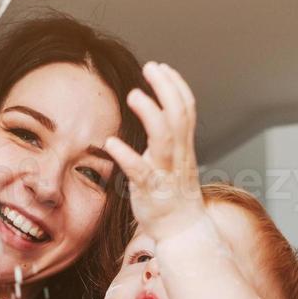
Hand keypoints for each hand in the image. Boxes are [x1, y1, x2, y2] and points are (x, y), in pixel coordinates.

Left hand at [103, 62, 208, 243]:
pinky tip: (110, 143)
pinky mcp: (151, 192)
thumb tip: (157, 113)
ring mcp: (166, 173)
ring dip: (150, 114)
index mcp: (184, 148)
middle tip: (150, 67)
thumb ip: (168, 138)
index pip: (187, 109)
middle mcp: (179, 157)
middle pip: (179, 115)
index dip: (176, 86)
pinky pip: (140, 172)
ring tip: (133, 94)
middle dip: (166, 89)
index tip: (162, 67)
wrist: (183, 232)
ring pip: (165, 139)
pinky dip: (127, 156)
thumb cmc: (173, 195)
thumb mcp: (175, 160)